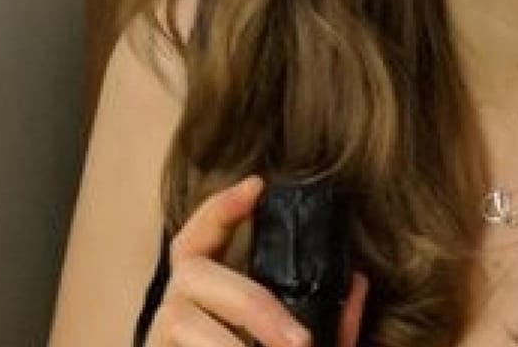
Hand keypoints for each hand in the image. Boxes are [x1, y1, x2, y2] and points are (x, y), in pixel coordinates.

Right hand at [144, 176, 368, 345]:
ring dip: (234, 345)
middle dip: (254, 305)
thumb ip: (331, 327)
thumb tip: (357, 282)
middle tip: (300, 343)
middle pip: (197, 272)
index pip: (199, 234)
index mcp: (208, 290)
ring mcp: (160, 336)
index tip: (258, 187)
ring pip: (186, 322)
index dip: (221, 206)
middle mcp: (176, 305)